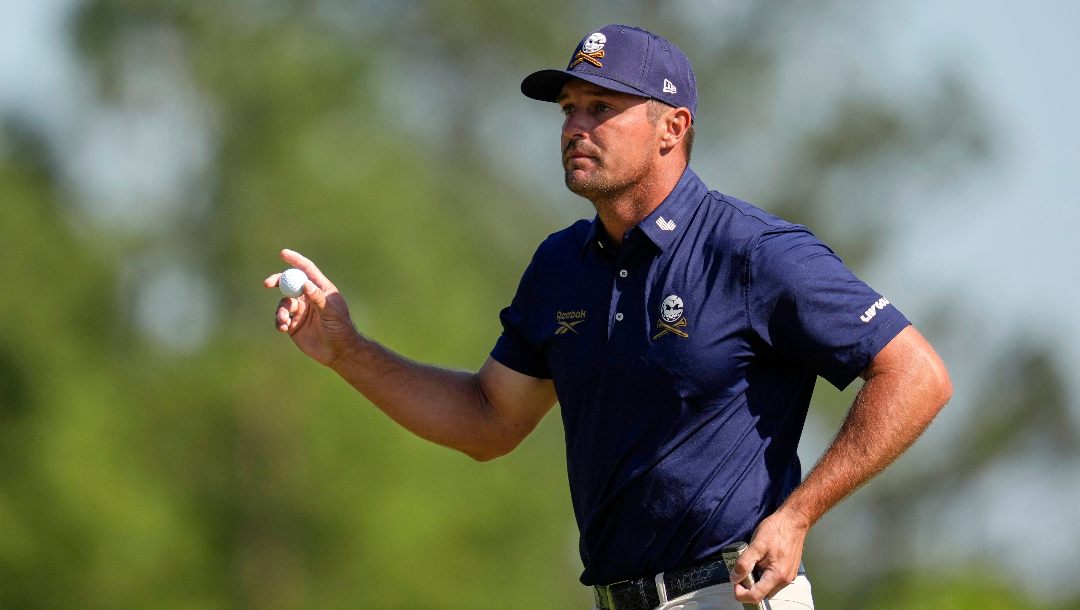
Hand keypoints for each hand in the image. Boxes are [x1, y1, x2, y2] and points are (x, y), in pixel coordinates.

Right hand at [263, 249, 358, 365]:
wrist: (338, 351)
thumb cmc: (341, 329)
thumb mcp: (331, 312)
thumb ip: (318, 298)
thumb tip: (305, 284)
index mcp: (320, 289)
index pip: (307, 271)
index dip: (295, 261)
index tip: (283, 253)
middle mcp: (309, 297)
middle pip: (290, 283)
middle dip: (278, 281)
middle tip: (268, 283)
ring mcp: (301, 310)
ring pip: (283, 303)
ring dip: (280, 311)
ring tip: (284, 321)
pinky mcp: (294, 324)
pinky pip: (280, 318)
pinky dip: (278, 321)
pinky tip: (283, 328)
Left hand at [729, 506, 809, 603]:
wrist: (794, 520)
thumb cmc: (776, 530)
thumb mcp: (756, 545)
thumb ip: (744, 563)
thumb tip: (734, 578)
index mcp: (776, 575)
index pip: (756, 596)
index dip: (741, 593)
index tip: (734, 581)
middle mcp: (785, 580)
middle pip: (762, 594)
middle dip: (749, 587)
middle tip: (741, 571)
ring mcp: (789, 576)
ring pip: (768, 588)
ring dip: (757, 581)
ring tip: (752, 564)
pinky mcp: (789, 571)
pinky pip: (774, 580)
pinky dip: (764, 576)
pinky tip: (761, 562)